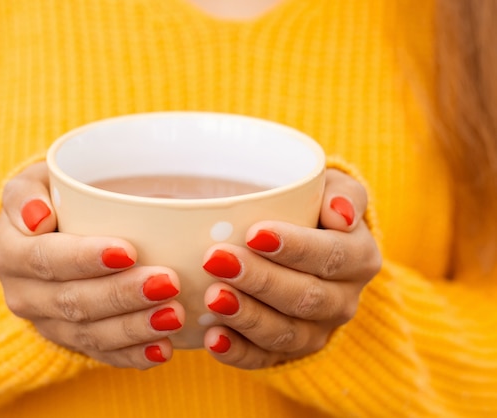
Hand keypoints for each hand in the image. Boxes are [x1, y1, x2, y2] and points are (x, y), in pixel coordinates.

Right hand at [0, 162, 183, 368]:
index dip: (86, 258)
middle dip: (122, 295)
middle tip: (168, 283)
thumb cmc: (53, 197)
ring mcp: (47, 324)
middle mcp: (22, 294)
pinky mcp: (71, 341)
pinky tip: (162, 350)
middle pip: (73, 301)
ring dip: (135, 328)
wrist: (50, 233)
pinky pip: (102, 355)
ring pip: (90, 334)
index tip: (130, 251)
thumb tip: (37, 217)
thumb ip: (26, 193)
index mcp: (8, 252)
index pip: (46, 258)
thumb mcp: (34, 181)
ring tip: (174, 316)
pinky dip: (133, 356)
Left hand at [201, 168, 381, 368]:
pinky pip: (264, 359)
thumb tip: (341, 213)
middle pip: (305, 297)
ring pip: (285, 333)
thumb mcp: (333, 188)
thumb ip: (343, 193)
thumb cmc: (312, 209)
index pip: (332, 255)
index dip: (295, 247)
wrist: (304, 247)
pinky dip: (238, 352)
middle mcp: (343, 301)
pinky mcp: (287, 352)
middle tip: (217, 260)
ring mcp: (316, 331)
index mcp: (359, 258)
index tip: (254, 233)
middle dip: (260, 280)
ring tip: (212, 297)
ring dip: (247, 316)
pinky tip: (212, 338)